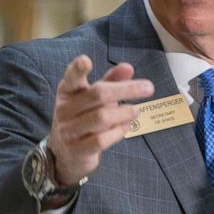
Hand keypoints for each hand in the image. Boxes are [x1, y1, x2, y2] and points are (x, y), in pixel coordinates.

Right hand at [47, 55, 153, 184]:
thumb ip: (111, 81)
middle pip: (97, 94)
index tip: (85, 60)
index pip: (71, 78)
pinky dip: (118, 131)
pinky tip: (127, 126)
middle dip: (126, 89)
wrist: (66, 154)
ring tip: (137, 110)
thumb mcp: (94, 98)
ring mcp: (69, 131)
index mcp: (68, 91)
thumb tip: (128, 67)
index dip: (77, 69)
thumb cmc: (83, 118)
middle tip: (148, 87)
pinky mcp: (77, 150)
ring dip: (125, 113)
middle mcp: (65, 109)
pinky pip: (102, 139)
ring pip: (101, 117)